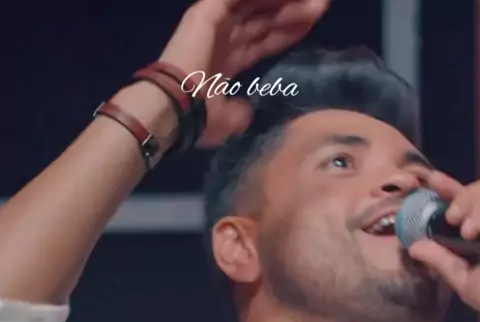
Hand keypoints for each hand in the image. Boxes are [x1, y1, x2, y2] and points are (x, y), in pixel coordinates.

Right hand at [160, 0, 330, 145]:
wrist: (173, 110)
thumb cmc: (197, 119)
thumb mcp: (227, 121)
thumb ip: (240, 113)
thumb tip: (248, 113)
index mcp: (223, 63)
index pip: (261, 41)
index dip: (287, 33)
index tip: (312, 25)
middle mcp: (220, 39)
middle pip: (263, 18)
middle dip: (293, 12)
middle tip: (321, 6)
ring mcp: (212, 22)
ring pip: (255, 3)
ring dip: (285, 1)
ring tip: (315, 2)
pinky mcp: (206, 12)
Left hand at [408, 171, 479, 310]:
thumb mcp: (467, 283)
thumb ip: (442, 262)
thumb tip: (414, 247)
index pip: (465, 205)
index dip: (448, 190)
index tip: (432, 179)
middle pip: (478, 191)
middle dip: (464, 198)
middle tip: (454, 218)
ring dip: (476, 206)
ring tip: (471, 232)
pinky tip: (479, 230)